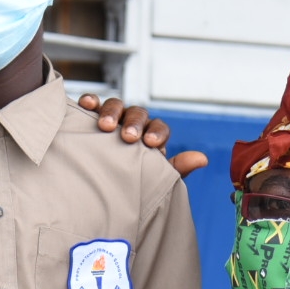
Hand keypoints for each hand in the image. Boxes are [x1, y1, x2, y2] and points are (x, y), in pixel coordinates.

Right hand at [78, 94, 207, 177]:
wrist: (103, 186)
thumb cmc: (132, 182)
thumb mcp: (155, 179)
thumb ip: (177, 169)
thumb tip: (202, 159)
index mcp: (152, 135)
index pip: (160, 127)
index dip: (157, 132)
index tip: (151, 144)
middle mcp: (133, 123)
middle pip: (138, 113)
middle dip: (135, 123)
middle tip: (129, 137)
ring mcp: (113, 118)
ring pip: (116, 105)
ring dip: (112, 112)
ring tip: (105, 126)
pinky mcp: (91, 117)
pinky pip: (92, 104)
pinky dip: (91, 102)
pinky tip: (87, 105)